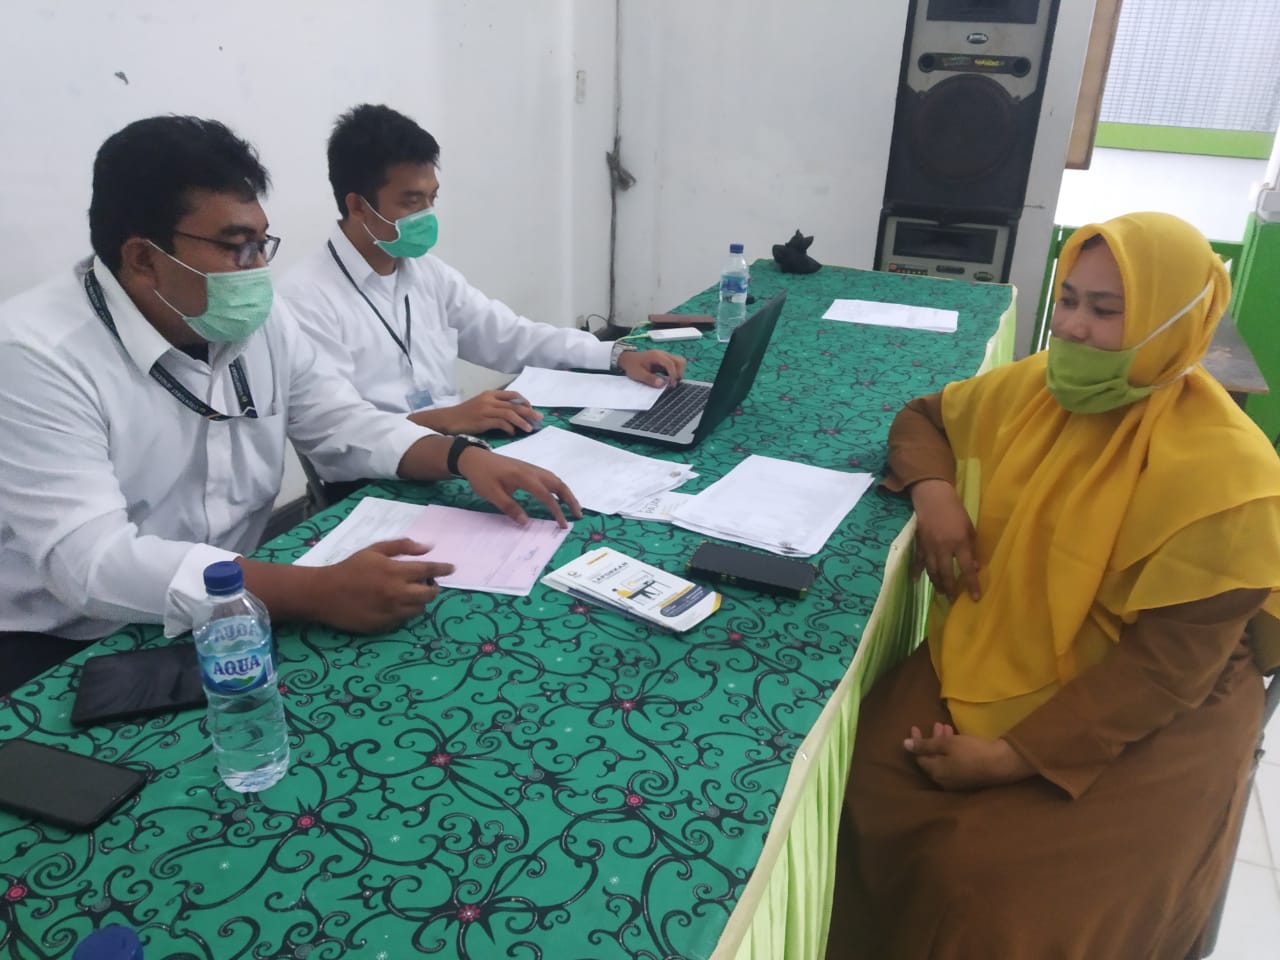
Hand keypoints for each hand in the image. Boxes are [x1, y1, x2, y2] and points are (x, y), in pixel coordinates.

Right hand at [312, 539, 454, 632]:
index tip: (452, 568)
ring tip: (409, 594)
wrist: (324, 593)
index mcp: (396, 572)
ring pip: (419, 609)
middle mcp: (397, 593)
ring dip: (420, 601)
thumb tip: (426, 547)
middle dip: (433, 588)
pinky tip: (394, 604)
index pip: (429, 570)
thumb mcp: (374, 550)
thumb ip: (401, 546)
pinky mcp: (383, 626)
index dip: (443, 569)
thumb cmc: (350, 568)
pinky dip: (404, 612)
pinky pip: (403, 620)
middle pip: (429, 594)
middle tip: (427, 583)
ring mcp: (391, 612)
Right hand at [419, 390, 542, 435]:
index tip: (531, 408)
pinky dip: (509, 428)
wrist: (447, 419)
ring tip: (530, 428)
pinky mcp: (482, 420)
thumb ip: (495, 407)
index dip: (524, 401)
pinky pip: (500, 423)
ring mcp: (486, 409)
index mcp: (490, 394)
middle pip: (514, 404)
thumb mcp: (481, 406)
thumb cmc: (464, 415)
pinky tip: (513, 433)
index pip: (512, 395)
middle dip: (529, 411)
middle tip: (539, 418)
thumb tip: (512, 415)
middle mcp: (489, 399)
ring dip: (522, 421)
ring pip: (510, 413)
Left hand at [456, 448, 582, 527]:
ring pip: (555, 479)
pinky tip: (557, 495)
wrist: (474, 458)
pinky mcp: (528, 468)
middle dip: (570, 499)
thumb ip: (509, 507)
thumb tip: (526, 523)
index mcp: (524, 477)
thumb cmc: (481, 476)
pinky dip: (558, 487)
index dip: (556, 511)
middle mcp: (532, 471)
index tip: (562, 524)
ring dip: (566, 492)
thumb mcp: (492, 494)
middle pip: (558, 484)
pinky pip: (548, 477)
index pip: (546, 496)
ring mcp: (531, 468)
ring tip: (573, 506)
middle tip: (579, 514)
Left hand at [617, 349, 686, 387]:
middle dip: (679, 373)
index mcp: (656, 356)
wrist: (628, 359)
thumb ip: (650, 379)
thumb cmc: (632, 366)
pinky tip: (669, 378)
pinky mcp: (665, 359)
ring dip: (679, 372)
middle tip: (672, 383)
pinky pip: (675, 364)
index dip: (673, 374)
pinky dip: (676, 371)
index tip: (671, 384)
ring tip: (672, 381)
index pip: (670, 363)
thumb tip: (662, 383)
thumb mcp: (638, 374)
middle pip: (679, 360)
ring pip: (680, 361)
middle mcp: (663, 354)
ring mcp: (665, 356)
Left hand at [904, 723, 1033, 790]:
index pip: (919, 757)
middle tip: (935, 724)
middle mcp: (944, 780)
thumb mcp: (947, 744)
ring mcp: (957, 782)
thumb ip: (925, 745)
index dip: (916, 742)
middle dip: (931, 740)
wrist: (1003, 763)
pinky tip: (956, 739)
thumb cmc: (972, 751)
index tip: (915, 727)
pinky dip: (951, 751)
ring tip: (945, 727)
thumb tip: (904, 745)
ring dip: (942, 743)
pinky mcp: (969, 779)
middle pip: (932, 759)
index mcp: (936, 772)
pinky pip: (954, 763)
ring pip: (944, 760)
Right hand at [909, 479, 979, 600]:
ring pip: (932, 571)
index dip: (972, 584)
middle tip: (952, 600)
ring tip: (940, 592)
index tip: (974, 597)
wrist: (933, 498)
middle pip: (946, 574)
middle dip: (950, 589)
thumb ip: (972, 548)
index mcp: (960, 542)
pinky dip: (917, 571)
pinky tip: (916, 580)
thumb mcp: (969, 528)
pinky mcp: (920, 544)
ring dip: (936, 583)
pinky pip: (918, 561)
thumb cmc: (955, 511)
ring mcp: (929, 547)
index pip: (967, 568)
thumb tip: (975, 567)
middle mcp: (944, 547)